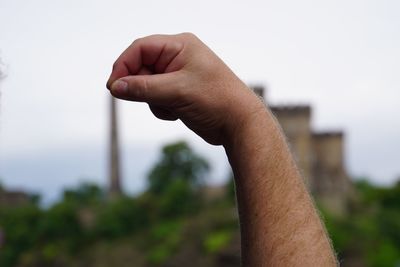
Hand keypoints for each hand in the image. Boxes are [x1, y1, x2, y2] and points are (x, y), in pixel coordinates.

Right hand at [107, 33, 263, 144]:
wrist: (239, 124)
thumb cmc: (214, 100)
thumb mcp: (176, 92)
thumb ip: (143, 88)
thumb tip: (114, 88)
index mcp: (180, 46)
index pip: (140, 48)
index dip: (123, 65)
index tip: (113, 87)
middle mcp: (178, 57)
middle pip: (141, 67)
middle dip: (141, 87)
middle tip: (147, 101)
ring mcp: (178, 76)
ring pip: (146, 85)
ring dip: (153, 101)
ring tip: (172, 108)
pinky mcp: (179, 93)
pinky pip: (156, 98)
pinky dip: (161, 108)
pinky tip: (177, 113)